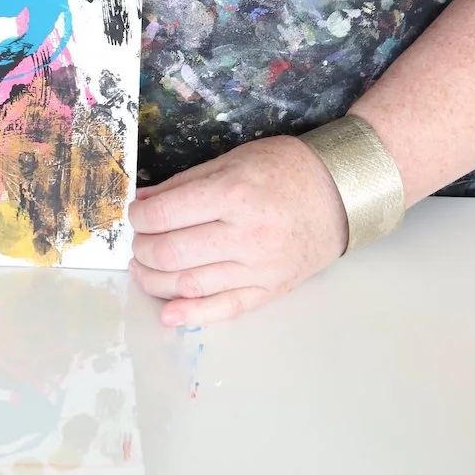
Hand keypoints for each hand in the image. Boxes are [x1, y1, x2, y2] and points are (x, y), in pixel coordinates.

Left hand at [127, 135, 348, 325]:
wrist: (339, 195)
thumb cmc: (285, 169)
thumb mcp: (233, 160)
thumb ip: (186, 183)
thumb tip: (144, 201)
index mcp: (233, 195)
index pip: (166, 214)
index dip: (140, 217)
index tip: (135, 214)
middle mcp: (244, 236)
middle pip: (172, 253)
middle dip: (142, 249)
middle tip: (138, 241)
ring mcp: (257, 269)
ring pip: (190, 284)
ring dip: (155, 280)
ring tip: (142, 268)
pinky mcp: (268, 291)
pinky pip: (223, 309)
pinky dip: (191, 314)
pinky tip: (168, 313)